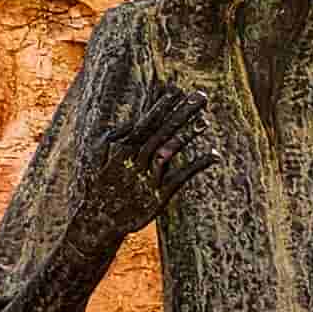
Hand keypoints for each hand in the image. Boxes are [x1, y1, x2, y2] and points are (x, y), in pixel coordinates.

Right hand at [79, 86, 218, 232]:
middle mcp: (136, 161)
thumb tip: (130, 124)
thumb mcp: (107, 162)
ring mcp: (147, 178)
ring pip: (168, 152)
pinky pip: (180, 178)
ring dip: (187, 135)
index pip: (146, 123)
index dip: (161, 106)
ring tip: (206, 121)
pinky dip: (196, 166)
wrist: (98, 222)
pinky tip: (214, 156)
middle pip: (161, 132)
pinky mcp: (158, 197)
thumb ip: (118, 141)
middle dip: (181, 113)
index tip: (176, 89)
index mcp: (125, 150)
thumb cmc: (106, 189)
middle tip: (200, 96)